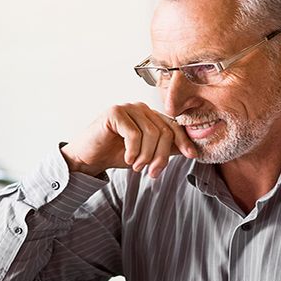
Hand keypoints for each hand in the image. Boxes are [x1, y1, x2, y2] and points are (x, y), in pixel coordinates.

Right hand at [61, 102, 196, 178]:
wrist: (88, 158)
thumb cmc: (115, 154)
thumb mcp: (145, 153)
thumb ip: (164, 149)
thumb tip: (188, 150)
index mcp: (149, 115)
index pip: (173, 126)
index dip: (184, 141)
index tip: (192, 156)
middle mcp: (140, 108)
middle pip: (164, 131)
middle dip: (160, 156)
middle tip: (152, 172)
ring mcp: (127, 108)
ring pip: (151, 133)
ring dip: (146, 156)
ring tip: (136, 166)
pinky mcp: (114, 113)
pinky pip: (134, 134)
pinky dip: (133, 151)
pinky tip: (127, 159)